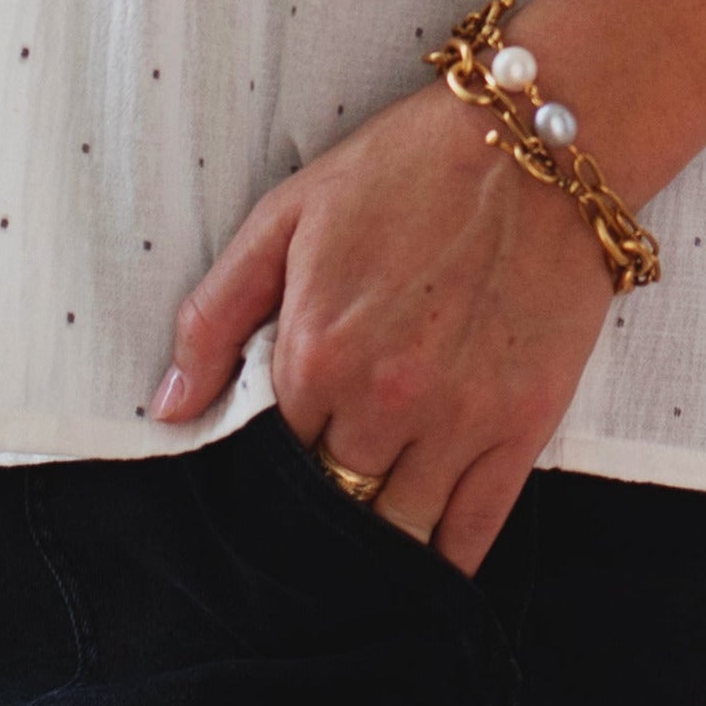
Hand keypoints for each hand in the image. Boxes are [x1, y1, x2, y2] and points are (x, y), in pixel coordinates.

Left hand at [152, 79, 615, 572]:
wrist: (536, 144)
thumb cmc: (406, 169)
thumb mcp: (288, 214)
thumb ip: (216, 314)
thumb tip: (169, 409)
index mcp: (316, 352)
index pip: (268, 461)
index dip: (267, 468)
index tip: (273, 468)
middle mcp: (383, 402)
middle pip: (332, 501)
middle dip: (321, 503)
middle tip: (319, 498)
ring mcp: (457, 421)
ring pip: (397, 530)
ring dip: (376, 536)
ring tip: (365, 531)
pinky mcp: (523, 427)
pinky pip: (473, 533)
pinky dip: (444, 561)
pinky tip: (424, 562)